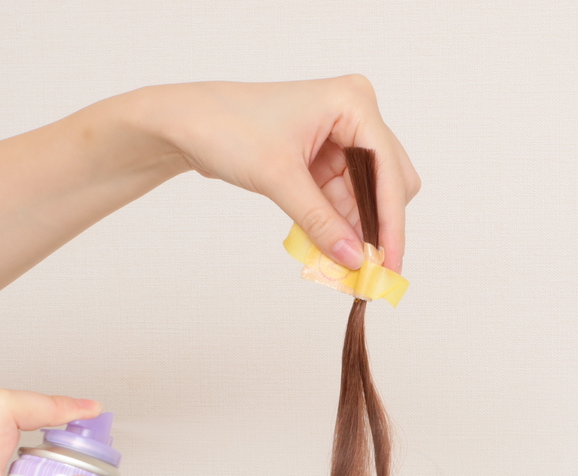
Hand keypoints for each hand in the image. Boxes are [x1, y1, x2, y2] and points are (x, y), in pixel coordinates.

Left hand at [135, 77, 422, 272]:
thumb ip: (321, 222)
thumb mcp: (278, 178)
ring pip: (368, 195)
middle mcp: (354, 114)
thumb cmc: (227, 127)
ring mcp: (341, 135)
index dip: (391, 222)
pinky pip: (345, 198)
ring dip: (357, 230)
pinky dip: (339, 224)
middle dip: (377, 226)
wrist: (186, 123)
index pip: (389, 170)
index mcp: (352, 102)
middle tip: (367, 272)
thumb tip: (355, 261)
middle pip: (389, 181)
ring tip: (345, 269)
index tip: (390, 265)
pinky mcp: (325, 155)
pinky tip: (331, 250)